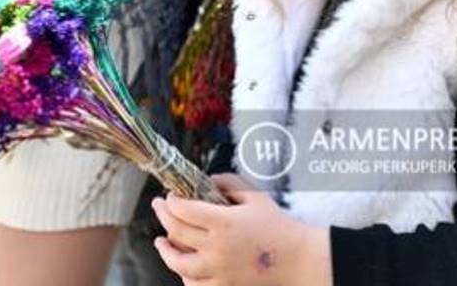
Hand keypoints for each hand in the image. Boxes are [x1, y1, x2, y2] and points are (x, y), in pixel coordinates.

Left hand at [151, 174, 330, 285]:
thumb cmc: (278, 225)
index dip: (172, 201)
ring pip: (179, 264)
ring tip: (161, 242)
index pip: (184, 209)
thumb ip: (229, 183)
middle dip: (163, 216)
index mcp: (223, 222)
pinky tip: (182, 268)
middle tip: (159, 207)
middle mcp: (217, 247)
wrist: (298, 259)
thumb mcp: (255, 196)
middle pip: (177, 232)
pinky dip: (184, 277)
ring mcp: (219, 270)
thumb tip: (208, 180)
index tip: (170, 195)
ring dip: (166, 251)